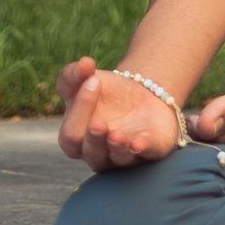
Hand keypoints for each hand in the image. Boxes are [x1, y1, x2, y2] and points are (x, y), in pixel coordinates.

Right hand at [56, 56, 179, 170]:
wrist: (141, 92)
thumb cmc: (105, 92)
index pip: (71, 135)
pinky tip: (139, 143)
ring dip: (118, 148)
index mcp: (77, 140)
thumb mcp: (86, 79)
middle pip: (92, 153)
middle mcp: (100, 154)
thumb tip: (84, 64)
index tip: (94, 81)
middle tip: (99, 122)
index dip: (80, 110)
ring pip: (119, 159)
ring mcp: (127, 155)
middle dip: (95, 138)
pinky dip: (143, 149)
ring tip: (116, 135)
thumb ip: (74, 74)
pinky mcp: (152, 149)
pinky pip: (148, 155)